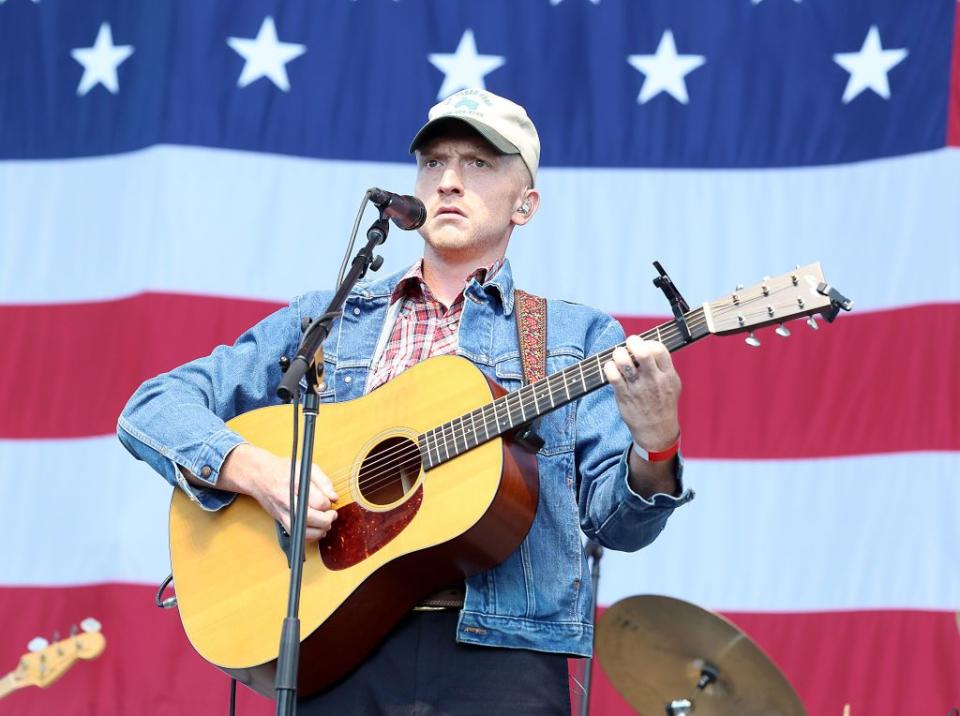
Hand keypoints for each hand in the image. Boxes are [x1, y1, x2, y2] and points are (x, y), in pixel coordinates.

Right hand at [218, 444, 337, 541]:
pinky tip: (316, 528)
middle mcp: (287, 501)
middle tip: (332, 514)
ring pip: (304, 532)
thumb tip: (334, 497)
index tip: (330, 500)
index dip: (328, 503)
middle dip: (327, 519)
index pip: (318, 501)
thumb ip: (324, 481)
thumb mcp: (306, 467)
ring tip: (326, 522)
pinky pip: (297, 535)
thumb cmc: (283, 470)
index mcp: (295, 485)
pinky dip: (310, 536)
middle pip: (311, 518)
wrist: (260, 476)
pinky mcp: (281, 521)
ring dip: (320, 530)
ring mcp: (283, 513)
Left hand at [602, 335, 680, 451]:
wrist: (657, 431)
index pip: (659, 349)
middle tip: (629, 344)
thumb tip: (648, 345)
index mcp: (667, 375)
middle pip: (642, 353)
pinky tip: (611, 368)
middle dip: (632, 342)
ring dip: (618, 353)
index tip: (643, 345)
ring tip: (619, 355)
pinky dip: (609, 367)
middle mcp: (653, 380)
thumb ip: (663, 365)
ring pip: (624, 362)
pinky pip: (612, 376)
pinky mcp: (624, 396)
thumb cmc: (663, 403)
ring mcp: (638, 388)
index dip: (648, 342)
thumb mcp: (672, 383)